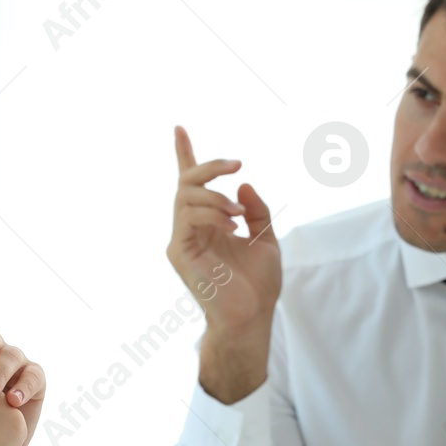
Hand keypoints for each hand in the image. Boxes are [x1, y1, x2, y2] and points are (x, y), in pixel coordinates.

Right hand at [165, 126, 282, 403]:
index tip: (179, 127)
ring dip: (215, 197)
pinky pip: (187, 218)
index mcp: (208, 223)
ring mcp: (182, 240)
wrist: (250, 318)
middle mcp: (190, 228)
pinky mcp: (179, 252)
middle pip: (187, 182)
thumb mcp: (266, 239)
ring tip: (238, 215)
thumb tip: (244, 185)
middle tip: (238, 164)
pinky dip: (210, 215)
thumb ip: (257, 210)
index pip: (193, 184)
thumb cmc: (258, 285)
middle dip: (210, 166)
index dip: (185, 154)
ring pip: (186, 196)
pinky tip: (230, 227)